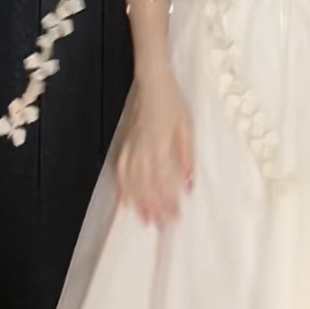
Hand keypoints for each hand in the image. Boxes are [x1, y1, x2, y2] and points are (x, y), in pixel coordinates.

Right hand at [113, 73, 194, 226]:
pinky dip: (122, 187)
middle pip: (145, 185)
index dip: (168, 200)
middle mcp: (142, 150)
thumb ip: (186, 156)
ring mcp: (131, 147)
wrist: (152, 82)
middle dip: (154, 207)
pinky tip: (125, 201)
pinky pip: (120, 169)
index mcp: (159, 146)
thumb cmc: (173, 103)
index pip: (163, 181)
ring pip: (131, 181)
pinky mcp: (126, 143)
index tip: (176, 216)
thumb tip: (189, 182)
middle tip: (161, 226)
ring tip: (144, 220)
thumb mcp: (187, 127)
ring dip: (138, 202)